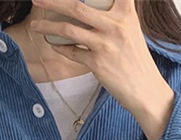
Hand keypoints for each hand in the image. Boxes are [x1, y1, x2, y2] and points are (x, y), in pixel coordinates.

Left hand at [29, 0, 173, 125]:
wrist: (145, 89)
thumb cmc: (136, 60)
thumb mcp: (131, 30)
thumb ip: (116, 16)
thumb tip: (90, 8)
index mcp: (126, 13)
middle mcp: (115, 25)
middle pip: (77, 6)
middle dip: (52, 1)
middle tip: (36, 0)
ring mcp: (105, 44)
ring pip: (69, 30)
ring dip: (48, 27)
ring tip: (35, 26)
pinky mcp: (97, 63)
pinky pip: (72, 52)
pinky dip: (60, 47)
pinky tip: (52, 44)